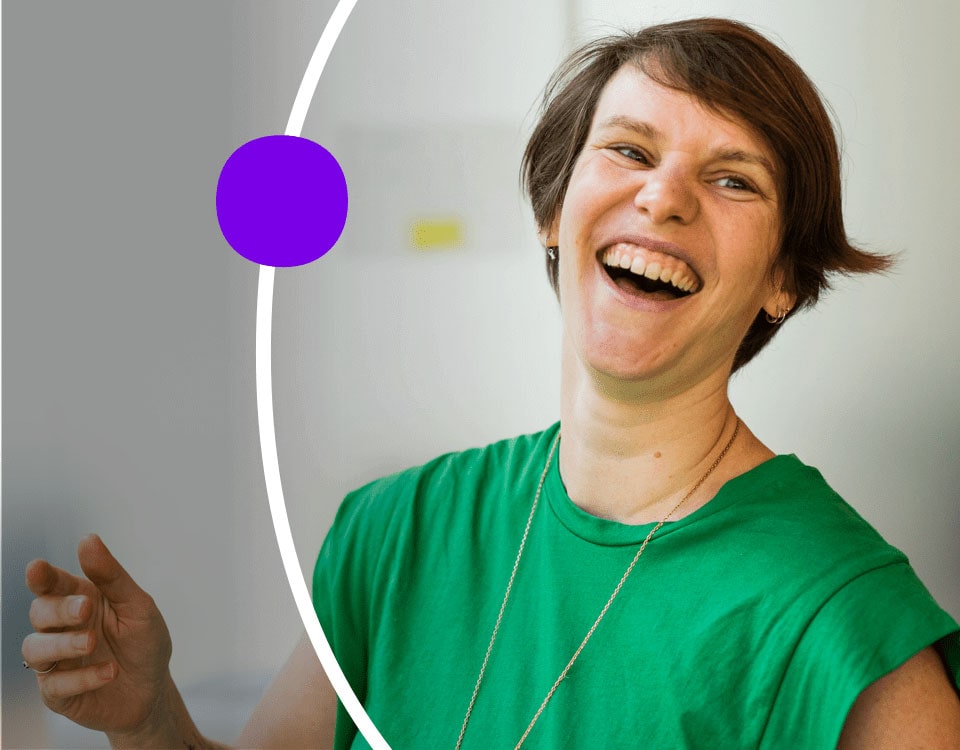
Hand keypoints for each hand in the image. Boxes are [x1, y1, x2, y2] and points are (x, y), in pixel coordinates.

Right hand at [23, 534, 173, 735]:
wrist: (154, 689)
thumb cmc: (145, 643)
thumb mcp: (138, 606)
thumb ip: (112, 576)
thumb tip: (87, 539)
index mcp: (79, 600)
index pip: (52, 584)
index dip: (42, 576)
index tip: (37, 569)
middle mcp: (61, 629)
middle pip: (40, 612)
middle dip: (60, 609)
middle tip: (86, 609)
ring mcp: (56, 661)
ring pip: (35, 648)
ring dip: (63, 644)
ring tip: (92, 643)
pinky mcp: (57, 693)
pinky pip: (54, 686)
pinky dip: (82, 678)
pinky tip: (110, 672)